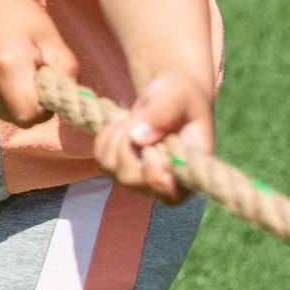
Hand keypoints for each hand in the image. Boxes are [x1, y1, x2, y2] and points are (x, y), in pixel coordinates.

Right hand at [0, 0, 77, 125]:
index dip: (45, 105)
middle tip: (31, 71)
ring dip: (14, 100)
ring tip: (11, 67)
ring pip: (4, 114)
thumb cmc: (13, 13)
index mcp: (6, 68)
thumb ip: (65, 70)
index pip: (32, 115)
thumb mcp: (48, 35)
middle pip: (19, 118)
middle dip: (31, 103)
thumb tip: (74, 101)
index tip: (46, 81)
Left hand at [92, 71, 215, 203]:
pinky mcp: (120, 168)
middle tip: (139, 120)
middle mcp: (165, 182)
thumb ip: (163, 112)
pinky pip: (100, 157)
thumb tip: (137, 137)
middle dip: (127, 144)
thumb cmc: (182, 97)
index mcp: (189, 171)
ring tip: (134, 120)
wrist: (170, 96)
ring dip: (116, 137)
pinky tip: (123, 125)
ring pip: (111, 167)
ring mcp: (140, 178)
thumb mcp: (178, 96)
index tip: (150, 147)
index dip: (152, 173)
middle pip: (130, 179)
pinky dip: (105, 136)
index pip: (169, 193)